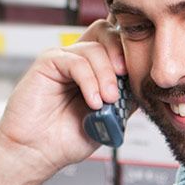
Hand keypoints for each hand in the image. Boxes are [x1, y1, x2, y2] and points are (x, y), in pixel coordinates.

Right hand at [0, 19, 129, 183]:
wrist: (36, 153)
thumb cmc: (65, 140)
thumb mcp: (109, 120)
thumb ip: (127, 99)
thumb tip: (148, 83)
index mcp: (94, 70)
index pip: (117, 42)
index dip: (130, 50)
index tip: (141, 72)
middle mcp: (79, 60)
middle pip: (107, 31)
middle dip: (122, 53)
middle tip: (126, 78)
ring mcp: (63, 60)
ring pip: (94, 48)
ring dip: (106, 75)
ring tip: (108, 100)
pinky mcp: (48, 63)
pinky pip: (76, 61)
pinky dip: (89, 81)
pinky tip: (93, 102)